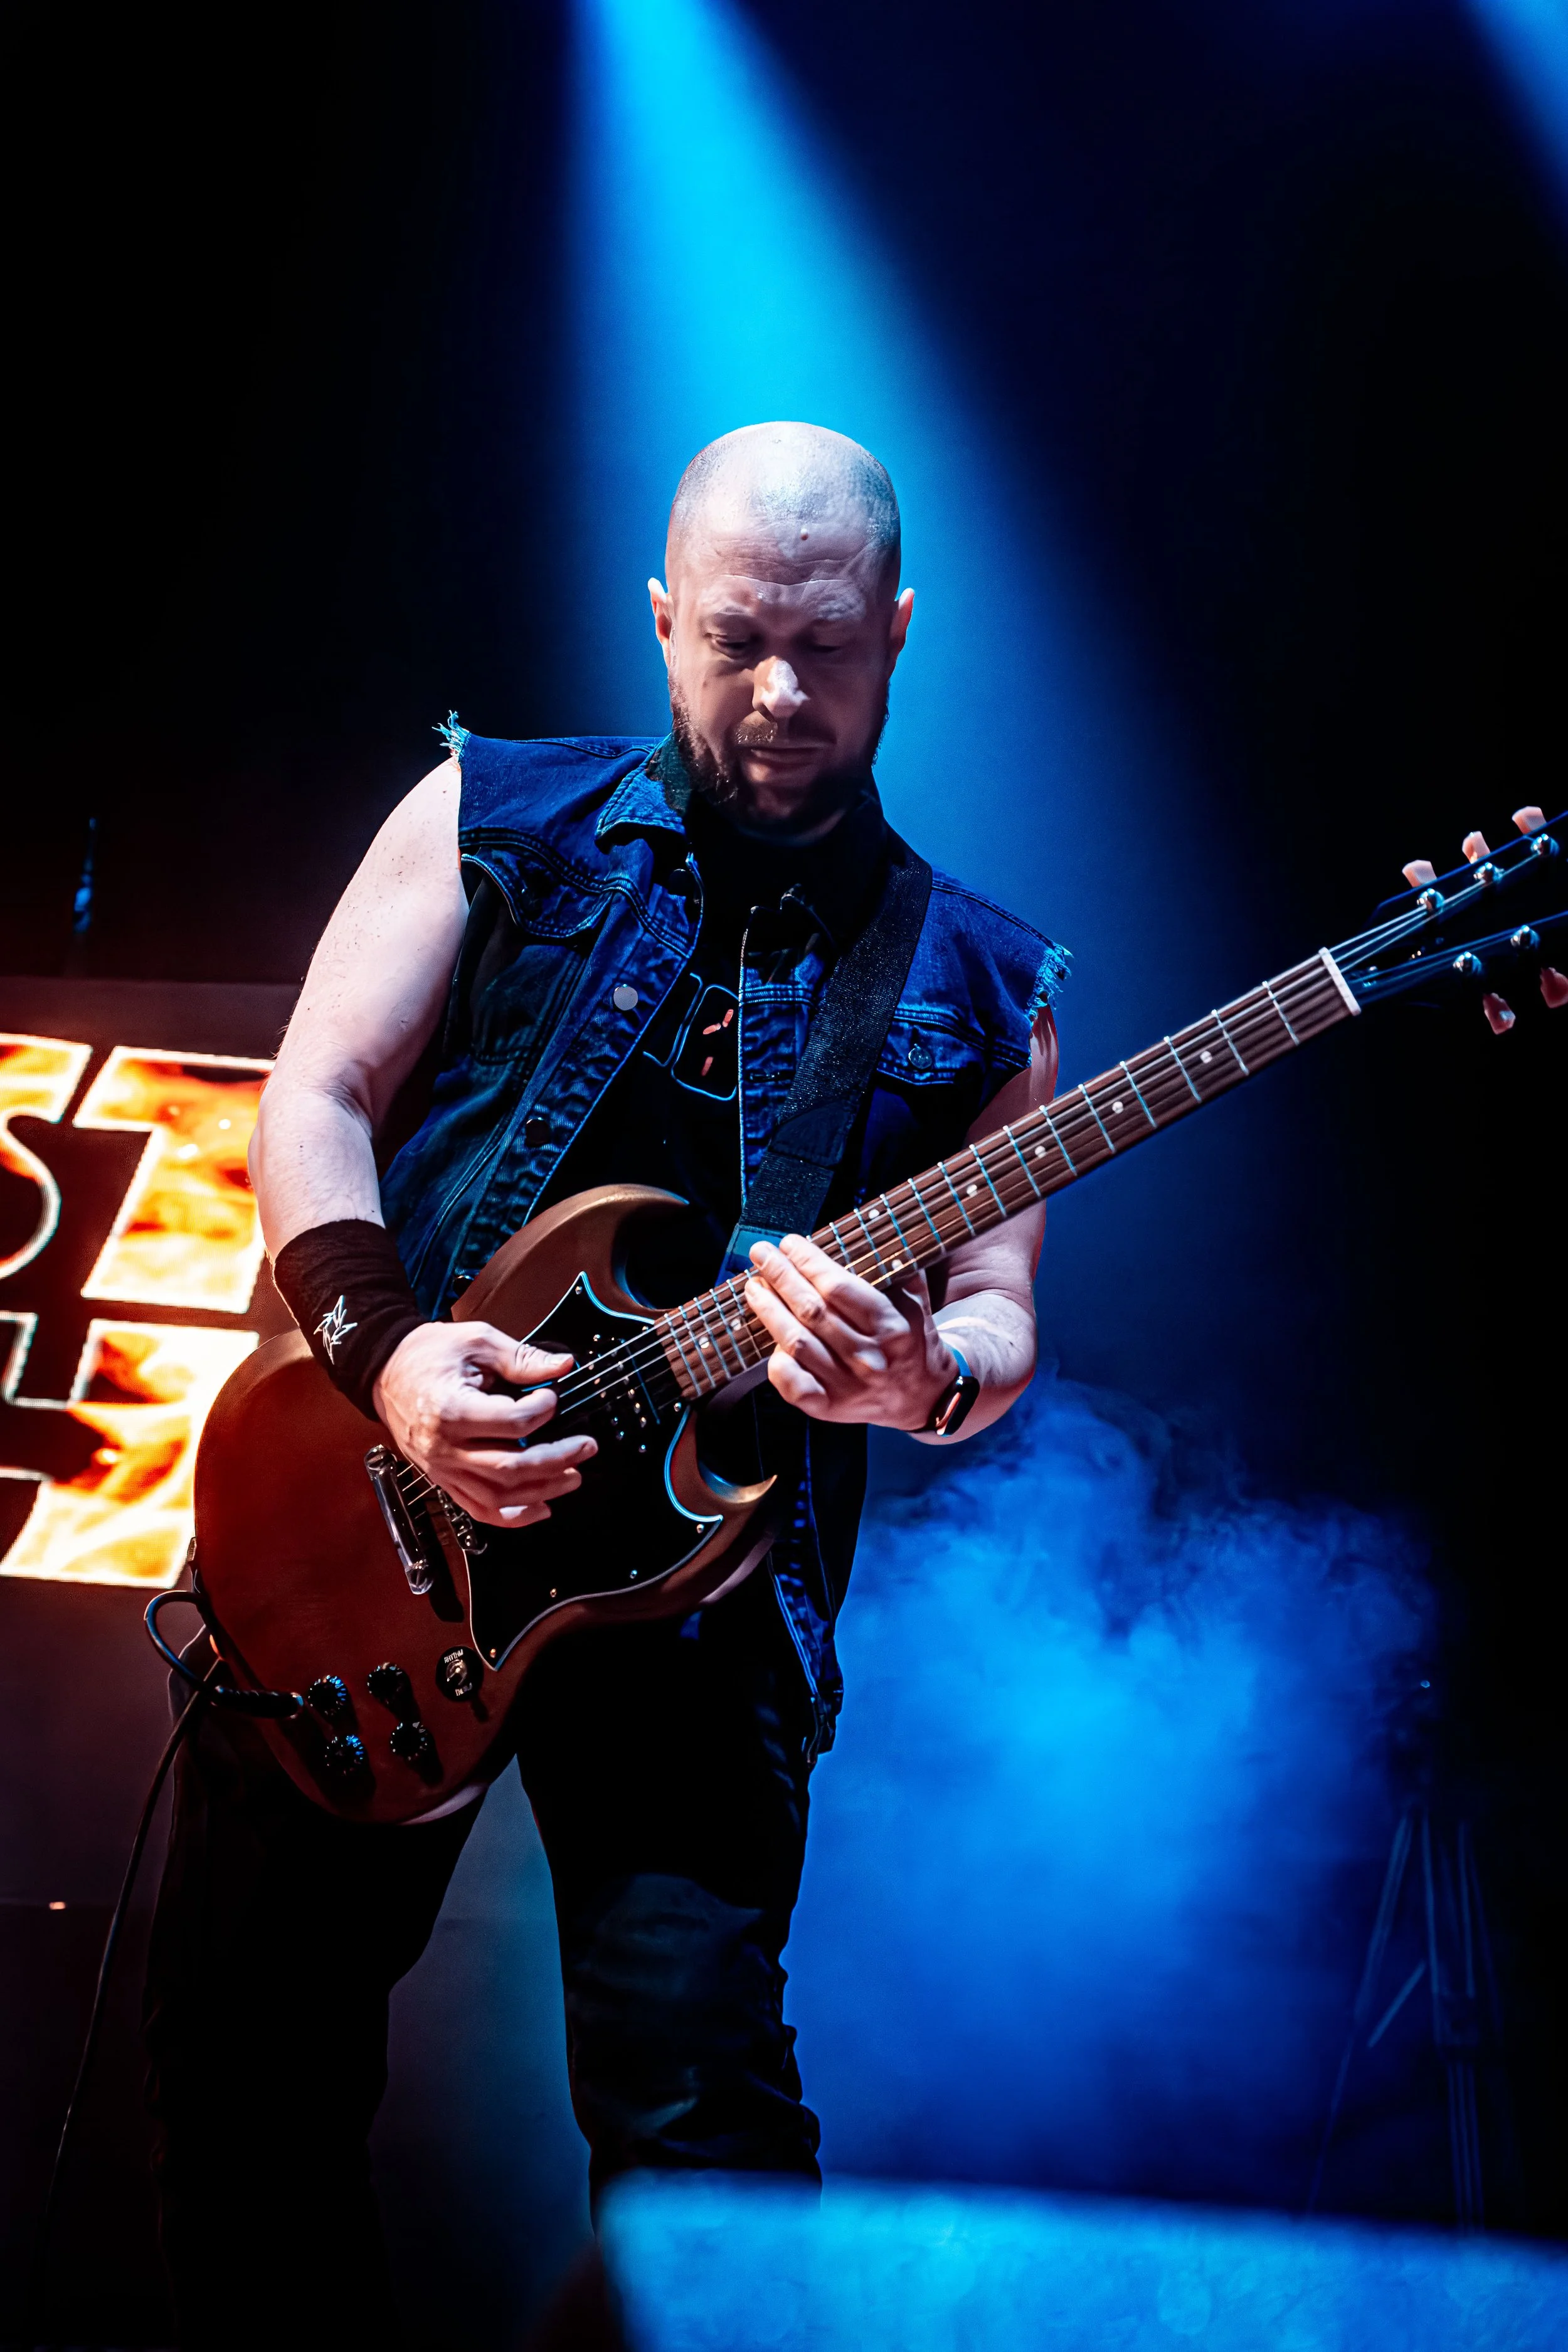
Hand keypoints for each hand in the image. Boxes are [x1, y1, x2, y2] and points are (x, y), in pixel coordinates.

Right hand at [371, 1321, 596, 1528]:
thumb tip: (562, 1367)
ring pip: (499, 1495)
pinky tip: (540, 1508)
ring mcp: (442, 1468)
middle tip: (586, 1448)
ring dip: (542, 1490)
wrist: (385, 1371)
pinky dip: (512, 1516)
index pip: (512, 1423)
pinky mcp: (442, 1478)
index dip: (543, 1410)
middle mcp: (444, 1447)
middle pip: (510, 1467)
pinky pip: (478, 1508)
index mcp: (451, 1409)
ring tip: (573, 1477)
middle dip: (557, 1459)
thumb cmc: (427, 1353)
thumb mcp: (476, 1341)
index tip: (553, 1396)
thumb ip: (521, 1358)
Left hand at [744, 1234, 955, 1429]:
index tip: (791, 1244)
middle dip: (780, 1276)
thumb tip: (865, 1232)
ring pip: (795, 1342)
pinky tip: (768, 1337)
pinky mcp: (828, 1407)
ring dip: (769, 1310)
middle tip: (761, 1253)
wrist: (922, 1396)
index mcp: (890, 1327)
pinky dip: (776, 1361)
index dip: (808, 1262)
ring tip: (754, 1286)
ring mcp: (846, 1385)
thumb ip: (893, 1267)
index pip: (838, 1287)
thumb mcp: (915, 1300)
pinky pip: (792, 1384)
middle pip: (811, 1310)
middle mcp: (867, 1357)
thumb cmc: (911, 1339)